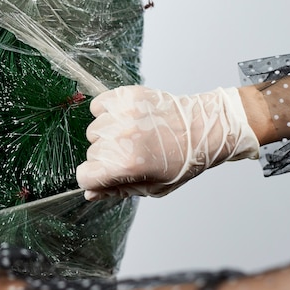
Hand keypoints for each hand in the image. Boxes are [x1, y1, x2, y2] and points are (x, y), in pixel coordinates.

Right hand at [76, 86, 258, 197]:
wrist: (205, 127)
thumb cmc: (184, 160)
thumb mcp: (153, 187)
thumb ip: (118, 190)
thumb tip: (91, 193)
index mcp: (126, 165)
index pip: (84, 176)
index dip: (95, 179)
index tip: (106, 175)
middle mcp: (121, 139)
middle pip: (91, 154)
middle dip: (106, 158)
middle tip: (132, 153)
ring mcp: (122, 115)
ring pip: (94, 131)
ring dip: (107, 135)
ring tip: (132, 135)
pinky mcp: (126, 96)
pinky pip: (98, 106)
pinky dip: (106, 112)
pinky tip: (124, 119)